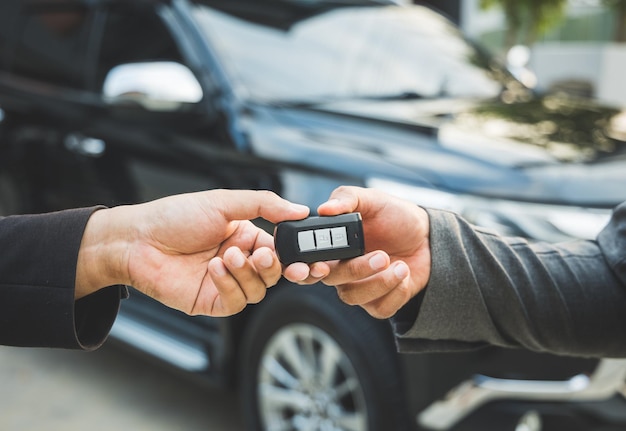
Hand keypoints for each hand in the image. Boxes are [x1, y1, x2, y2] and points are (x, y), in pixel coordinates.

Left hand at [75, 190, 308, 315]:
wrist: (136, 240)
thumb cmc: (173, 217)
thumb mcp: (224, 202)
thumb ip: (265, 205)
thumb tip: (300, 210)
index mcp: (244, 235)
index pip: (279, 248)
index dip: (289, 252)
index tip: (296, 252)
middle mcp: (238, 259)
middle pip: (273, 273)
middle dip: (271, 266)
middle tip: (260, 256)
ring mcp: (225, 282)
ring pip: (258, 289)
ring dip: (246, 273)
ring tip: (226, 257)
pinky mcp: (211, 301)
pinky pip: (236, 302)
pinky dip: (231, 286)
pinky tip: (215, 269)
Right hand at [284, 186, 430, 318]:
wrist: (427, 236)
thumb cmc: (395, 216)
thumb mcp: (372, 199)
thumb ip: (347, 198)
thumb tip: (325, 208)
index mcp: (330, 246)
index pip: (304, 262)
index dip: (302, 269)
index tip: (319, 266)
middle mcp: (339, 268)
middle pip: (331, 279)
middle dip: (356, 270)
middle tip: (380, 256)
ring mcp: (358, 287)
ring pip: (353, 297)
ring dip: (379, 282)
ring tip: (399, 264)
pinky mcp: (378, 302)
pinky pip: (379, 308)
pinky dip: (395, 292)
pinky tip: (404, 274)